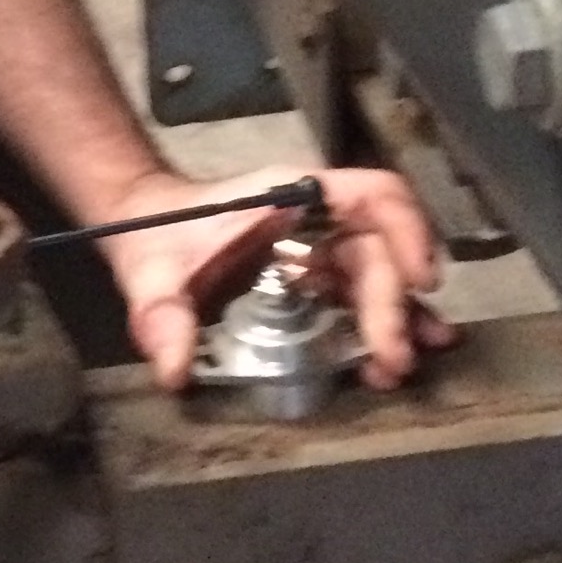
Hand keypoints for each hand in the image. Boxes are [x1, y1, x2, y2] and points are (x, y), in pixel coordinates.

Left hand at [98, 161, 446, 393]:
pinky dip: (380, 324)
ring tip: (403, 367)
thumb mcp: (151, 274)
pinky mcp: (312, 275)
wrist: (141, 227)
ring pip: (377, 274)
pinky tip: (389, 360)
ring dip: (399, 318)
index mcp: (289, 195)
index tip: (420, 281)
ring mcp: (317, 245)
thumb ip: (162, 316)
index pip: (373, 196)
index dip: (408, 231)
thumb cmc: (154, 234)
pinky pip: (358, 295)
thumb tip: (175, 367)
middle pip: (379, 249)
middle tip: (393, 360)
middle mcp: (315, 216)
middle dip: (394, 304)